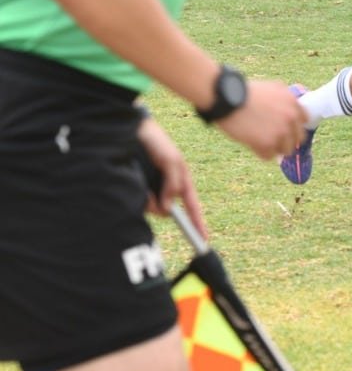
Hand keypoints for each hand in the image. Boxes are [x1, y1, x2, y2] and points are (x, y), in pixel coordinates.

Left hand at [137, 116, 207, 239]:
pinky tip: (133, 180)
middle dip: (159, 208)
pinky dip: (136, 196)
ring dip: (145, 200)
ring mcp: (150, 189)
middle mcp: (165, 188)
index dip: (198, 223)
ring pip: (150, 207)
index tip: (203, 240)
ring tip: (139, 178)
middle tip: (150, 194)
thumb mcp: (171, 160)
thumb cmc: (156, 141)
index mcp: (180, 180)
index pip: (192, 206)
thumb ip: (173, 183)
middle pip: (166, 210)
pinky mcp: (135, 188)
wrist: (129, 130)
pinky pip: (137, 201)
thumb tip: (168, 207)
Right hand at [216, 80, 306, 160]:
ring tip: (260, 142)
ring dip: (274, 148)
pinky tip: (251, 145)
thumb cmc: (244, 93)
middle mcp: (291, 118)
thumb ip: (285, 100)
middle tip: (273, 140)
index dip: (293, 127)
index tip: (285, 130)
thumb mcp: (272, 88)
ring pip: (285, 150)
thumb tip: (292, 112)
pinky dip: (260, 153)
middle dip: (286, 140)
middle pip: (298, 139)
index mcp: (293, 103)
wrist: (227, 99)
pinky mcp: (268, 143)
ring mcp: (281, 131)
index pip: (303, 122)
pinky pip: (269, 156)